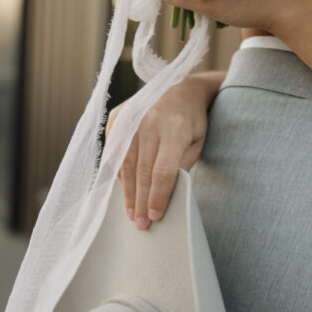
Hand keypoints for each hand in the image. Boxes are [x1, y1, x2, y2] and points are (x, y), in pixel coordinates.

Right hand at [106, 71, 224, 227]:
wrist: (180, 87)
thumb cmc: (192, 121)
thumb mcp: (197, 143)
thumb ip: (181, 166)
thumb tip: (164, 196)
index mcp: (174, 127)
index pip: (163, 171)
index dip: (158, 197)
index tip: (155, 217)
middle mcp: (149, 120)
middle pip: (142, 171)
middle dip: (141, 201)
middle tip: (141, 224)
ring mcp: (130, 117)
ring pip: (125, 164)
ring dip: (127, 193)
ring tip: (131, 213)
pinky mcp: (117, 117)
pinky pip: (114, 152)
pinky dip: (120, 173)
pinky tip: (125, 190)